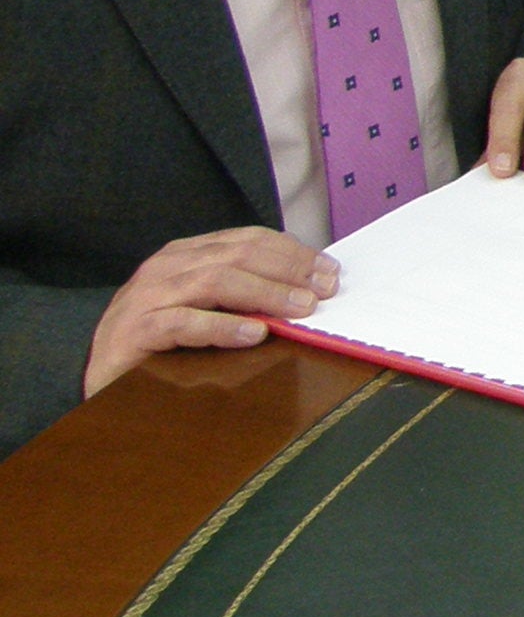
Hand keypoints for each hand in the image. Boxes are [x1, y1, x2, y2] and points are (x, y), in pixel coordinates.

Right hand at [84, 228, 337, 397]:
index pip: (248, 240)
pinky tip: (253, 334)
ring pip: (215, 281)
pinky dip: (221, 327)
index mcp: (187, 254)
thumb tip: (306, 291)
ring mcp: (147, 296)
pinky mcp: (134, 330)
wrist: (99, 376)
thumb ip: (244, 294)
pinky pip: (183, 322)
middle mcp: (166, 267)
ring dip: (265, 293)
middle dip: (288, 270)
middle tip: (325, 290)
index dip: (293, 253)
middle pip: (238, 256)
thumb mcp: (206, 307)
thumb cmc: (161, 342)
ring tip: (300, 309)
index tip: (330, 272)